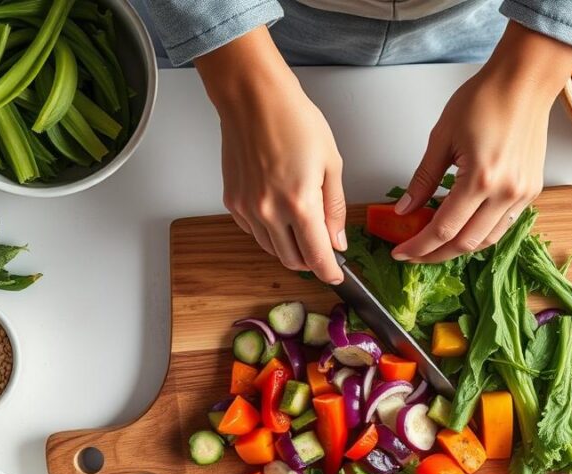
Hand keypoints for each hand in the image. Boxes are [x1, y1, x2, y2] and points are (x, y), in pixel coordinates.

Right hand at [195, 28, 345, 283]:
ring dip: (290, 248)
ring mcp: (247, 209)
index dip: (330, 272)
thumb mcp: (331, 163)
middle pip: (293, 260)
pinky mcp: (233, 202)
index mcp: (299, 203)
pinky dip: (271, 232)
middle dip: (312, 261)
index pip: (317, 257)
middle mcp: (269, 212)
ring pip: (272, 250)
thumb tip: (337, 241)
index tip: (337, 276)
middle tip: (324, 246)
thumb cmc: (293, 120)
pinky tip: (280, 212)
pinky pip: (255, 232)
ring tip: (303, 226)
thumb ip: (335, 209)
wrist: (253, 99)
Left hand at [392, 23, 571, 262]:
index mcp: (481, 179)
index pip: (444, 229)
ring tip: (434, 244)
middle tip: (413, 254)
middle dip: (435, 254)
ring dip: (458, 248)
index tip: (401, 252)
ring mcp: (522, 194)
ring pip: (487, 240)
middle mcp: (506, 192)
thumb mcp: (442, 138)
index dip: (419, 246)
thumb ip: (423, 179)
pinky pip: (503, 225)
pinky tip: (462, 228)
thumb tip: (405, 208)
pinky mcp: (530, 191)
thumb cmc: (485, 99)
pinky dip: (479, 233)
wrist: (524, 83)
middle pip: (465, 243)